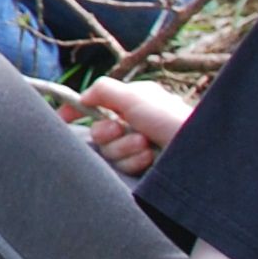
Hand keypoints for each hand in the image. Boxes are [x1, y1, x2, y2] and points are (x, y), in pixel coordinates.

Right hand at [64, 75, 196, 176]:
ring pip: (109, 152)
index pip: (95, 103)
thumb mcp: (134, 96)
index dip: (75, 111)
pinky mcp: (143, 167)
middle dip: (108, 133)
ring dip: (124, 148)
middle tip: (123, 129)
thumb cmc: (169, 119)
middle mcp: (134, 123)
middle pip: (97, 133)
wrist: (196, 153)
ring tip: (145, 145)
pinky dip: (134, 161)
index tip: (61, 119)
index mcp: (132, 102)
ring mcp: (138, 147)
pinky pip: (122, 167)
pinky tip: (149, 158)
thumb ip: (103, 90)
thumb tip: (83, 97)